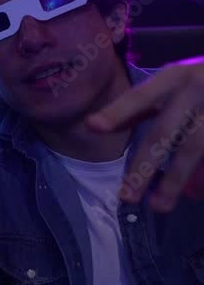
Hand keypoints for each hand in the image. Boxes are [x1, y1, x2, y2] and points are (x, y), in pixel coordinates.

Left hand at [85, 57, 203, 211]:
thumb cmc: (200, 80)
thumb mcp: (172, 82)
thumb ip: (139, 106)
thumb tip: (95, 126)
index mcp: (175, 77)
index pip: (141, 97)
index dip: (118, 112)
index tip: (92, 126)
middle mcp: (196, 91)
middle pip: (164, 133)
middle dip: (143, 166)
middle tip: (126, 196)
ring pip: (193, 150)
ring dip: (174, 181)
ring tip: (158, 206)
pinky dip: (201, 180)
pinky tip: (195, 195)